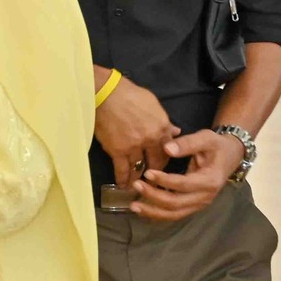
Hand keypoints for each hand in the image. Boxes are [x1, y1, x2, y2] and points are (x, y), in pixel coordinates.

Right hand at [95, 74, 179, 190]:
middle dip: (155, 173)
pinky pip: (122, 169)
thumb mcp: (152, 104)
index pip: (169, 149)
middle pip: (156, 162)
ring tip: (138, 187)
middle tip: (154, 181)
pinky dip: (122, 178)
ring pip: (139, 168)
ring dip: (138, 179)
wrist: (105, 93)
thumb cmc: (129, 93)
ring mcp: (134, 147)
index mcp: (161, 127)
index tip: (163, 166)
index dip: (166, 159)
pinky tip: (122, 185)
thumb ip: (164, 121)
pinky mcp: (117, 150)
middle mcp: (151, 140)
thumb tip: (175, 131)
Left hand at [131, 129, 244, 221]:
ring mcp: (199, 204)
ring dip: (153, 211)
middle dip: (154, 196)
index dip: (164, 181)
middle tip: (135, 185)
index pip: (183, 184)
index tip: (147, 172)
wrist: (229, 156)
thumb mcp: (206, 138)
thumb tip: (167, 148)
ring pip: (174, 214)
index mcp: (210, 180)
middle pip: (176, 203)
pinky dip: (157, 213)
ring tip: (133, 205)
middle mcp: (206, 197)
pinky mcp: (193, 206)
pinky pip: (174, 214)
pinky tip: (142, 209)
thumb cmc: (216, 146)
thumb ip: (187, 143)